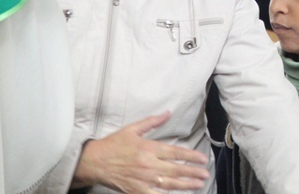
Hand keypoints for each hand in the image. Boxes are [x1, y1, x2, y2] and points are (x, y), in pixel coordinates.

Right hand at [72, 111, 208, 192]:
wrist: (93, 162)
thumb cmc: (112, 145)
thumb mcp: (132, 129)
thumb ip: (152, 122)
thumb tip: (167, 113)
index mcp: (149, 148)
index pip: (175, 152)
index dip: (191, 156)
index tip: (202, 159)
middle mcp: (148, 165)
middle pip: (176, 169)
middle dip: (193, 172)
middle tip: (205, 173)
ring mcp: (143, 180)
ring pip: (169, 184)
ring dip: (186, 184)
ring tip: (198, 184)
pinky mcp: (136, 191)